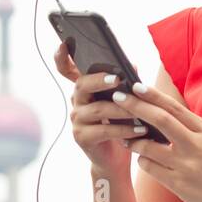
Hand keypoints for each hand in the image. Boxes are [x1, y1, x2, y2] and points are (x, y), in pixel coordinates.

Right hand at [53, 40, 142, 172]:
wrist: (115, 158)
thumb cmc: (120, 123)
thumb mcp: (124, 101)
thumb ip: (126, 83)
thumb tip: (131, 64)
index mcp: (85, 88)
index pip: (67, 69)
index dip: (62, 57)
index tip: (63, 43)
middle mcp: (77, 101)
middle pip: (82, 84)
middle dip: (99, 80)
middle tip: (116, 78)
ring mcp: (77, 119)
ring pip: (98, 109)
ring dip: (121, 109)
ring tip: (140, 111)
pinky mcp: (82, 137)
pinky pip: (104, 130)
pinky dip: (124, 129)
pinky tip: (140, 130)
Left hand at [112, 82, 201, 201]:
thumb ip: (188, 126)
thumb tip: (157, 110)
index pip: (173, 107)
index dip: (152, 95)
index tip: (134, 85)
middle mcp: (195, 145)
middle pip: (160, 119)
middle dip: (135, 107)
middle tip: (117, 99)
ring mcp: (186, 165)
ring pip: (148, 146)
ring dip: (134, 140)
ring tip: (128, 138)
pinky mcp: (178, 184)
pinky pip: (150, 167)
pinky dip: (143, 160)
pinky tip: (145, 159)